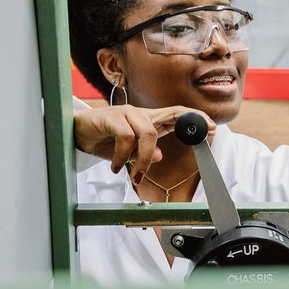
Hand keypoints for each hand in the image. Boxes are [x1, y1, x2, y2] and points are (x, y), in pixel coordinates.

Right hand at [73, 105, 216, 182]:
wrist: (74, 131)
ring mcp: (126, 113)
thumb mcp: (127, 150)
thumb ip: (143, 153)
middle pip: (168, 119)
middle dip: (180, 134)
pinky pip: (126, 137)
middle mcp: (140, 114)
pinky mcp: (111, 117)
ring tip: (134, 175)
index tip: (213, 127)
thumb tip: (159, 158)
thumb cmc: (103, 139)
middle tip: (174, 158)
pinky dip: (122, 155)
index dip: (196, 118)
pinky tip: (115, 166)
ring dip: (142, 159)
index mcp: (148, 121)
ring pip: (148, 133)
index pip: (177, 113)